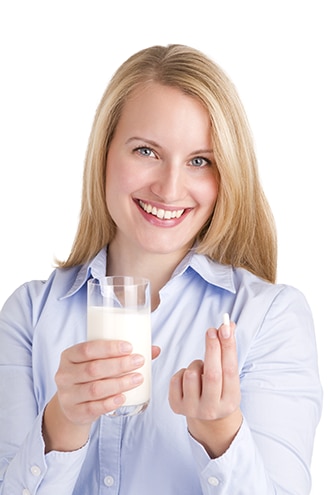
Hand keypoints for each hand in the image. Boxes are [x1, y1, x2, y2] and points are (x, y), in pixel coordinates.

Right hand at [43, 340, 159, 451]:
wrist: (73, 404)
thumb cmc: (90, 376)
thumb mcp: (99, 361)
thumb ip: (123, 354)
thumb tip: (155, 349)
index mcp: (69, 356)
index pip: (87, 349)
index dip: (108, 348)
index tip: (129, 347)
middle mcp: (64, 374)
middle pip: (93, 369)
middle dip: (119, 365)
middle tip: (139, 361)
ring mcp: (68, 395)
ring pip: (95, 389)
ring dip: (119, 383)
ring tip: (138, 378)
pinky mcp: (75, 412)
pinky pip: (93, 408)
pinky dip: (110, 403)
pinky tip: (123, 397)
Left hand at [168, 321, 241, 457]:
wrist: (208, 419)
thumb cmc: (220, 389)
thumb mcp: (229, 375)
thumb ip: (228, 351)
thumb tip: (229, 325)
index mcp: (231, 400)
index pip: (230, 370)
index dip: (227, 347)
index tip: (225, 328)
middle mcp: (212, 409)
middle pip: (212, 374)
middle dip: (212, 348)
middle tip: (211, 330)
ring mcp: (193, 409)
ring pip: (191, 374)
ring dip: (195, 363)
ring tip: (200, 368)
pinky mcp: (176, 407)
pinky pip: (176, 379)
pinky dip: (182, 372)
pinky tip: (189, 379)